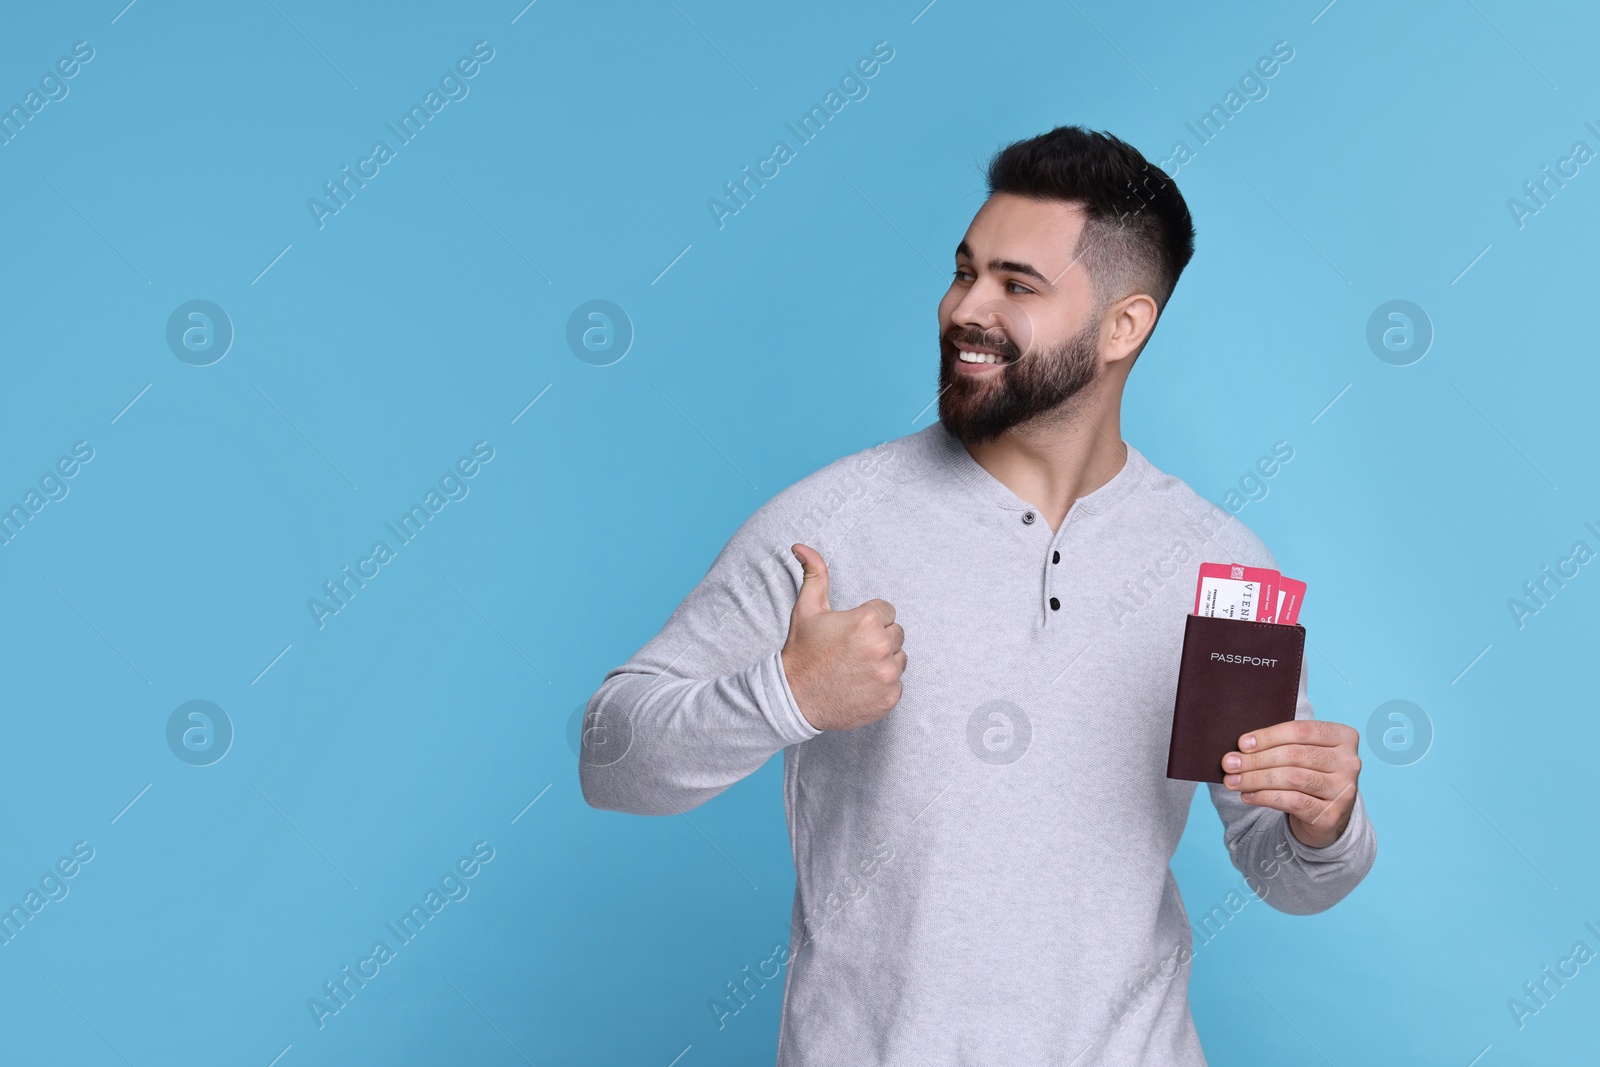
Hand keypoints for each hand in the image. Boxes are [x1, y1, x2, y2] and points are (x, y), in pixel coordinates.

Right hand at [780, 543, 905, 730]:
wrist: (794, 700)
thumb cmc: (801, 652)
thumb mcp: (806, 610)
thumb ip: (814, 574)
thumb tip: (801, 546)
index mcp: (866, 621)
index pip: (886, 611)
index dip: (866, 621)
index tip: (848, 633)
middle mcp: (881, 647)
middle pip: (896, 634)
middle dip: (877, 639)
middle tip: (850, 651)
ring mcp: (888, 675)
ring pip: (899, 658)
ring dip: (883, 661)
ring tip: (855, 668)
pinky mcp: (890, 697)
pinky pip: (897, 683)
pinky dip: (882, 686)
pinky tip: (859, 686)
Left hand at [1221, 719, 1360, 848]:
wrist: (1326, 815)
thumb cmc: (1308, 774)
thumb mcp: (1301, 754)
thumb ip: (1279, 745)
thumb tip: (1240, 748)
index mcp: (1344, 737)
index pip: (1302, 730)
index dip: (1269, 736)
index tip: (1242, 743)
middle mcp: (1350, 762)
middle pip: (1295, 755)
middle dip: (1256, 759)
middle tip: (1229, 764)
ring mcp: (1344, 790)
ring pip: (1292, 778)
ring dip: (1256, 779)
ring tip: (1233, 781)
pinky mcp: (1332, 814)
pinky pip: (1293, 802)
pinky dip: (1265, 797)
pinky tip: (1247, 796)